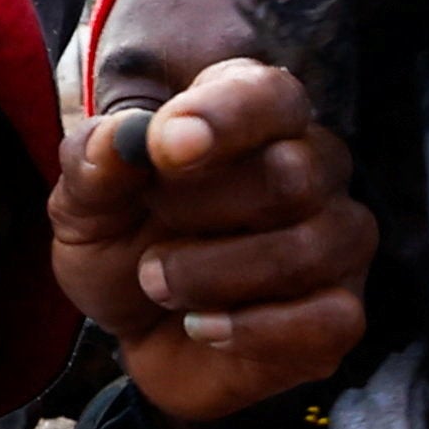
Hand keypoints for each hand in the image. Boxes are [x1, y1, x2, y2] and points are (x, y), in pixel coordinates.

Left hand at [50, 60, 374, 421]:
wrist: (138, 332)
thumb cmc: (125, 246)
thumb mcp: (86, 205)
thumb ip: (95, 167)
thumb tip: (117, 142)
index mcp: (256, 116)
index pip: (269, 95)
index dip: (222, 118)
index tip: (164, 146)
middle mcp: (314, 168)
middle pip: (292, 175)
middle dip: (200, 210)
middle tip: (148, 229)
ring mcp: (338, 241)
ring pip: (308, 250)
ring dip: (213, 274)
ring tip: (160, 286)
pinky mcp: (342, 314)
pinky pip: (330, 320)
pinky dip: (252, 329)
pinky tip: (203, 326)